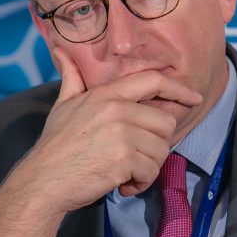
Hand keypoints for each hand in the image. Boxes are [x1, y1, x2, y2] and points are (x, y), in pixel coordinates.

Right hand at [0, 47, 201, 236]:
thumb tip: (62, 51)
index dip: (178, 88)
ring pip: (161, 150)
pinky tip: (122, 185)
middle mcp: (117, 109)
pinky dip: (141, 183)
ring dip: (148, 167)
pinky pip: (151, 171)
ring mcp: (121, 133)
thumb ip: (72, 78)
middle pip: (165, 122)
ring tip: (126, 172)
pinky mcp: (124, 158)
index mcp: (106, 94)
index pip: (153, 80)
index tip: (193, 98)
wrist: (42, 181)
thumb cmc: (55, 145)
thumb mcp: (63, 105)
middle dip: (156, 144)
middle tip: (136, 157)